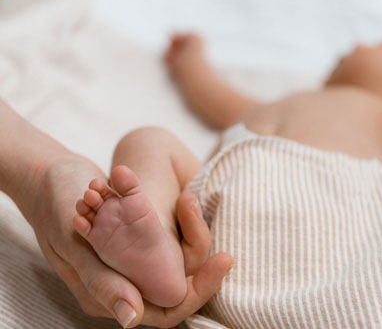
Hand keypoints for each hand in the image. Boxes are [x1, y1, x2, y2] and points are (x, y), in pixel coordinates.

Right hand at [28, 156, 231, 327]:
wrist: (50, 174)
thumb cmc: (56, 204)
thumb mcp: (76, 243)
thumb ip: (102, 282)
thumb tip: (131, 319)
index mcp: (105, 295)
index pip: (165, 312)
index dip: (198, 291)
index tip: (224, 261)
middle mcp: (121, 283)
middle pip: (175, 289)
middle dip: (202, 269)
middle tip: (225, 251)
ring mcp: (129, 264)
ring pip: (175, 266)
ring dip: (189, 237)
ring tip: (191, 203)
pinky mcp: (135, 244)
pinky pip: (168, 244)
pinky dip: (179, 226)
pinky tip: (186, 204)